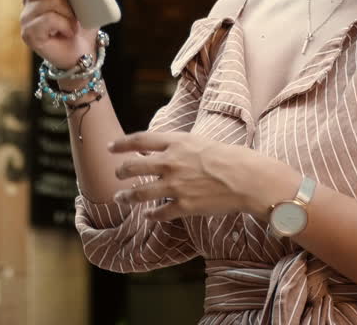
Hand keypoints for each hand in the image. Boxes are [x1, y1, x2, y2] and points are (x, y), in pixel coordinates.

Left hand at [108, 132, 295, 221]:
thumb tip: (160, 151)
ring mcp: (175, 186)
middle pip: (133, 166)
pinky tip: (148, 216)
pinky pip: (159, 213)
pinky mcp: (183, 206)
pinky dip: (151, 215)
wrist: (247, 178)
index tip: (110, 148)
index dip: (121, 144)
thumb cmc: (229, 157)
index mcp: (175, 143)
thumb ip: (178, 146)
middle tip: (116, 174)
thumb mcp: (199, 142)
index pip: (138, 141)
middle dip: (120, 171)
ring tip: (120, 198)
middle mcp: (170, 163)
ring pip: (140, 193)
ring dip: (126, 197)